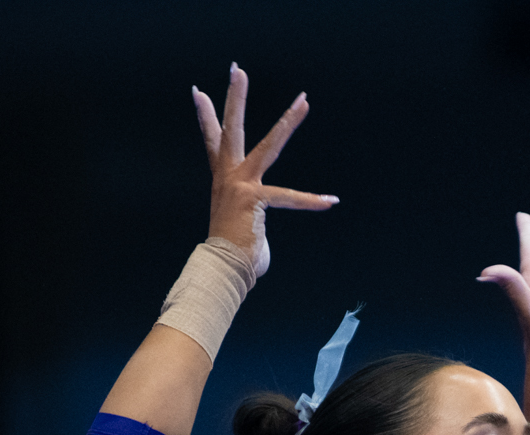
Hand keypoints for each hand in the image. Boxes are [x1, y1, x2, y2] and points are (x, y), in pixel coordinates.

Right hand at [193, 64, 336, 278]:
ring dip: (287, 122)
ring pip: (268, 145)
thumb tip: (258, 239)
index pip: (214, 141)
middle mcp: (228, 177)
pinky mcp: (253, 199)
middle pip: (231, 129)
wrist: (224, 270)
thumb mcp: (246, 230)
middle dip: (234, 97)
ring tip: (304, 101)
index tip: (198, 92)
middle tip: (237, 68)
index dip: (206, 116)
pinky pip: (287, 197)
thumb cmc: (238, 256)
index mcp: (224, 180)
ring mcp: (240, 185)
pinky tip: (331, 200)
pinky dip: (311, 201)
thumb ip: (256, 222)